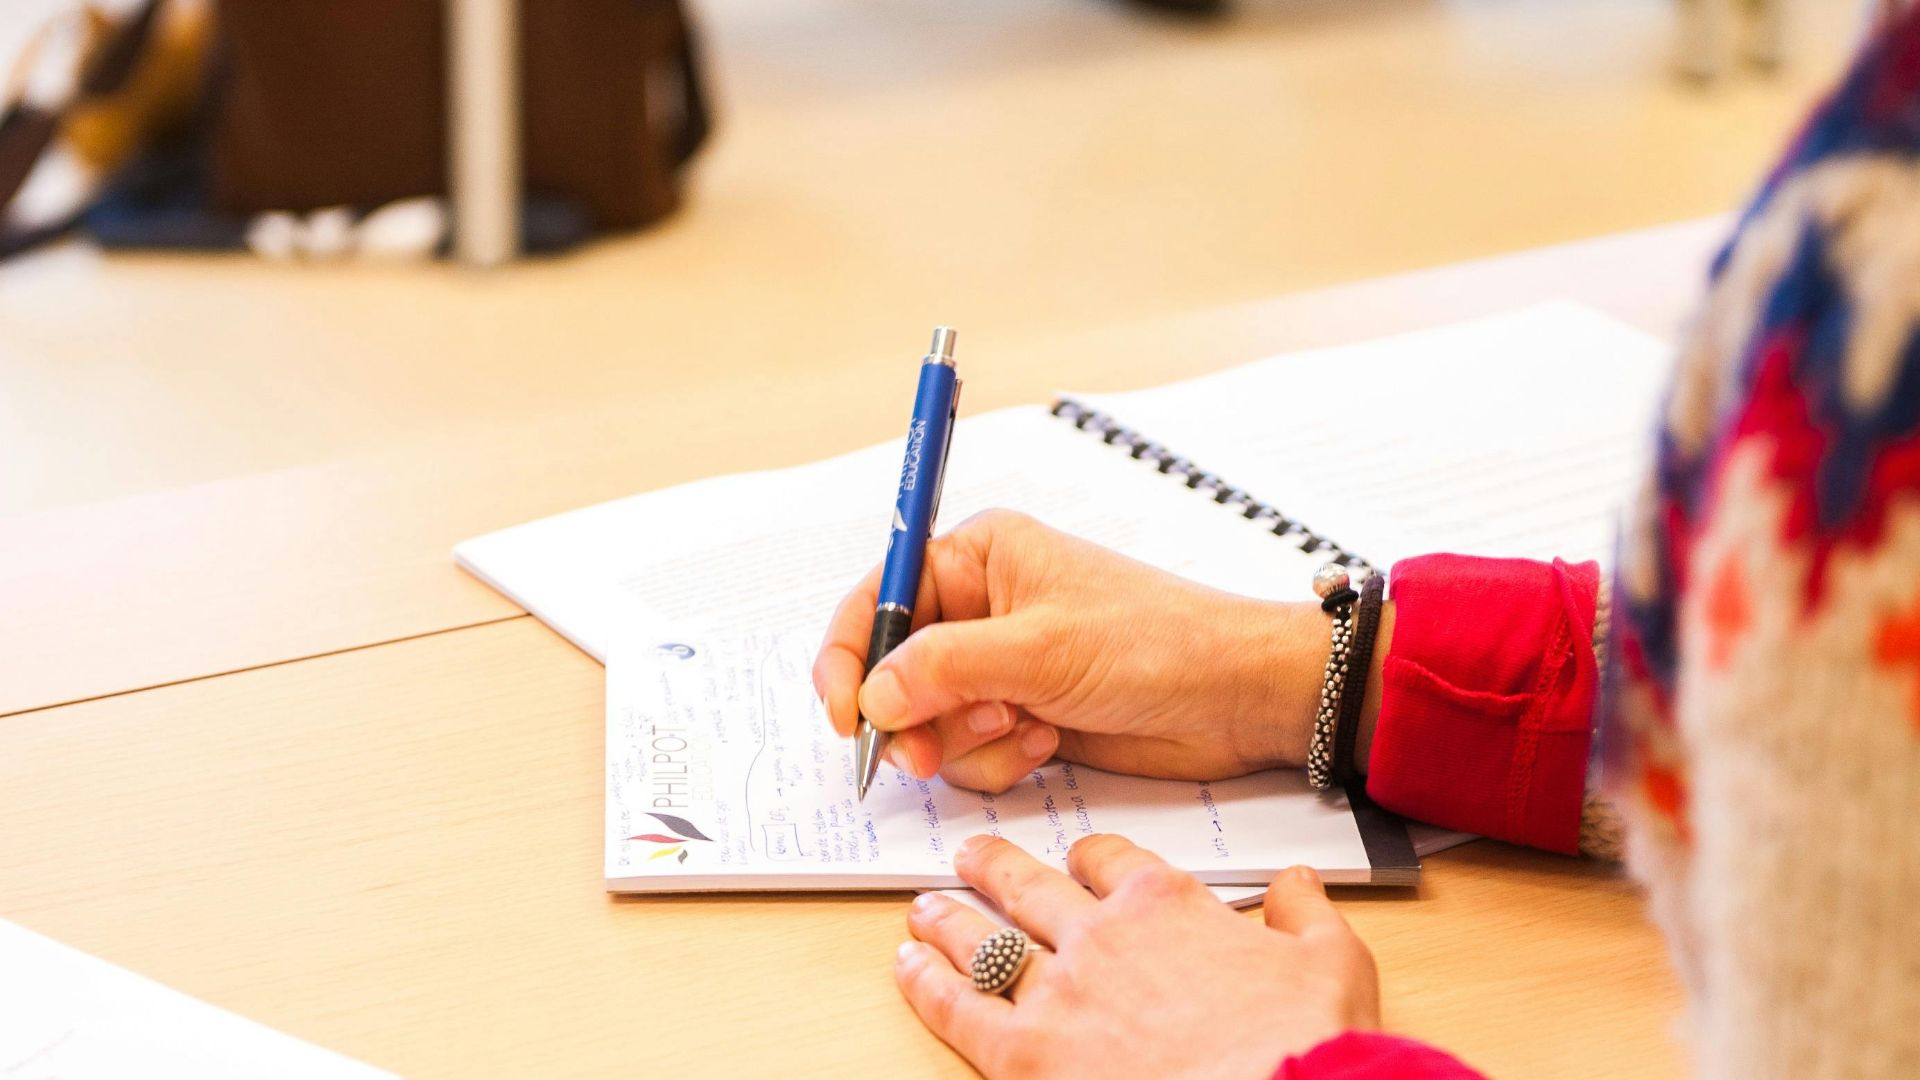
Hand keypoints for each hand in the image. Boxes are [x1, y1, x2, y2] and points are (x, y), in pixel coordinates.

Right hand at [811, 509, 1334, 791]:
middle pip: (893, 671)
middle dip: (911, 717)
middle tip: (928, 753)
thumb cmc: (1156, 644)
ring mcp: (1000, 666)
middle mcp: (980, 608)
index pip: (878, 598)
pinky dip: (996, 759)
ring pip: (928, 721)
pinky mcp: (1021, 714)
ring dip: (964, 741)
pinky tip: (1046, 743)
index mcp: (978, 558)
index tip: (847, 714)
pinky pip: (968, 752)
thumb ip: (944, 668)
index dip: (849, 656)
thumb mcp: (1040, 650)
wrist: (1235, 699)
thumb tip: (872, 694)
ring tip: (1021, 729)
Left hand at [896, 834, 1379, 1078]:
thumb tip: (1298, 883)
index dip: (1089, 856)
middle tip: (970, 856)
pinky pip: (959, 1007)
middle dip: (995, 868)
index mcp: (1166, 903)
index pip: (1110, 858)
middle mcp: (1101, 934)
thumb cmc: (1306, 1042)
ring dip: (948, 919)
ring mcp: (1057, 992)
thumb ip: (1307, 911)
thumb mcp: (1333, 961)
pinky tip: (906, 967)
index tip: (1079, 857)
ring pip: (984, 939)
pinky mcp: (1025, 1054)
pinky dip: (926, 984)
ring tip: (924, 908)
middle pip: (1031, 885)